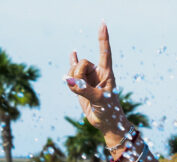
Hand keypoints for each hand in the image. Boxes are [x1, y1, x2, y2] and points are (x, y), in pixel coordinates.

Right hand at [66, 24, 128, 141]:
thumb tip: (67, 80)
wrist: (106, 123)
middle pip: (82, 63)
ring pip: (74, 69)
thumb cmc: (109, 112)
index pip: (105, 51)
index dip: (103, 37)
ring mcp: (89, 78)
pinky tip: (73, 53)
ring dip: (72, 78)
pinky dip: (71, 63)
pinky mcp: (81, 84)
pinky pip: (72, 71)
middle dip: (78, 73)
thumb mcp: (99, 100)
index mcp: (107, 73)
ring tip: (81, 91)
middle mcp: (98, 73)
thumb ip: (83, 90)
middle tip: (85, 89)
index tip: (103, 23)